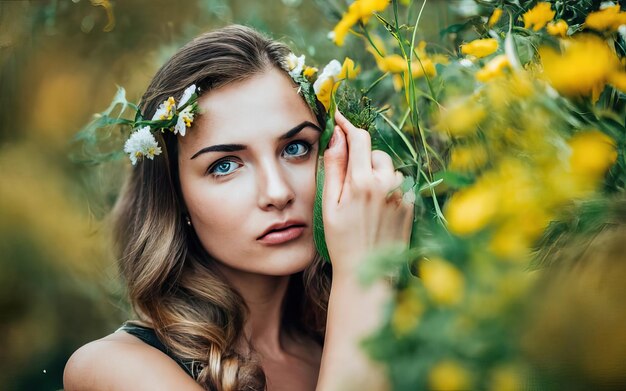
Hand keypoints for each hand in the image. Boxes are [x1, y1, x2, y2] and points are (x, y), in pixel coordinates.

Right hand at [322, 110, 413, 278]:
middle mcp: (386, 183)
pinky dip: (387, 188)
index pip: (359, 138)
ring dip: (376, 174)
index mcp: (362, 181)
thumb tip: (335, 136)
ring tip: (364, 201)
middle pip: (374, 152)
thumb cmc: (342, 240)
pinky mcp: (411, 204)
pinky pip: (398, 184)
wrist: (367, 272)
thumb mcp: (329, 204)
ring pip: (388, 168)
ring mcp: (402, 194)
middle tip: (350, 181)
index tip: (339, 119)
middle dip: (362, 158)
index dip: (348, 126)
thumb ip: (334, 167)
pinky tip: (377, 209)